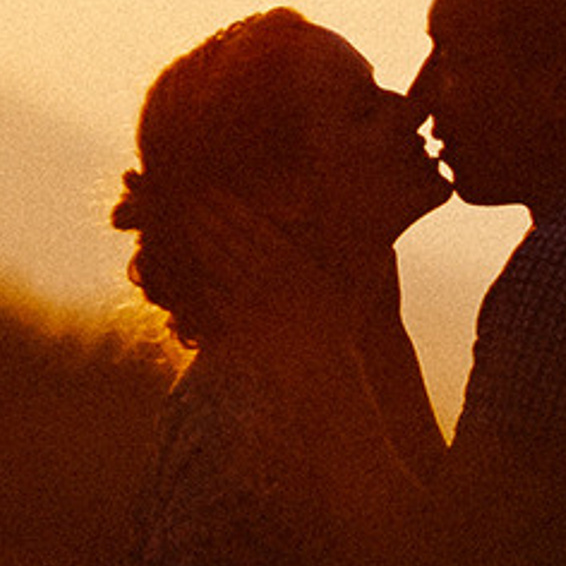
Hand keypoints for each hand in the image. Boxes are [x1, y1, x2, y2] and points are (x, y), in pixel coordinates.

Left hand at [190, 188, 366, 341]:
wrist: (322, 373)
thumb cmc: (342, 331)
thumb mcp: (356, 290)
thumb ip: (362, 262)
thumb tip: (379, 243)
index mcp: (296, 264)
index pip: (258, 229)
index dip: (236, 209)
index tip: (217, 192)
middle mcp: (273, 279)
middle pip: (235, 242)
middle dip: (212, 220)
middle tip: (191, 201)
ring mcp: (254, 302)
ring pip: (222, 267)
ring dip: (203, 245)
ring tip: (186, 228)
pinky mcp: (240, 325)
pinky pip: (217, 301)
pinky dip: (203, 287)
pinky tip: (191, 276)